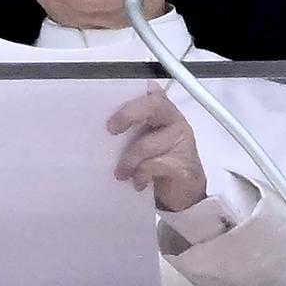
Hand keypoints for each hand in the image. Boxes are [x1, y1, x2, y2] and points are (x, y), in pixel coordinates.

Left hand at [107, 81, 206, 211]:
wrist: (185, 193)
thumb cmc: (159, 162)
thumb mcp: (142, 141)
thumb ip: (130, 127)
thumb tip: (101, 121)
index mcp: (163, 110)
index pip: (150, 93)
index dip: (132, 96)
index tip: (113, 108)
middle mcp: (174, 120)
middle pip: (154, 105)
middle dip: (129, 115)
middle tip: (111, 129)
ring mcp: (182, 141)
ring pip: (147, 144)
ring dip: (128, 160)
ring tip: (121, 173)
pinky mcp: (183, 165)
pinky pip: (154, 166)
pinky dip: (141, 175)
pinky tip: (139, 182)